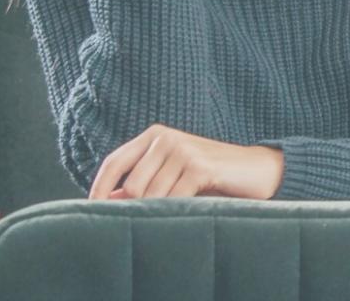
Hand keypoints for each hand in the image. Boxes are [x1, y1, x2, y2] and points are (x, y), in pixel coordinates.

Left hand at [91, 124, 283, 199]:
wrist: (256, 170)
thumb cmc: (210, 176)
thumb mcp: (170, 177)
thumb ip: (140, 185)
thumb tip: (106, 201)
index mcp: (154, 135)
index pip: (113, 162)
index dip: (100, 189)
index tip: (92, 212)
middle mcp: (166, 137)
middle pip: (133, 186)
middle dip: (140, 207)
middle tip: (157, 215)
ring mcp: (183, 150)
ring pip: (152, 195)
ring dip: (163, 210)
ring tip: (181, 208)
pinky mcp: (200, 166)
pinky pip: (173, 199)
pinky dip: (178, 210)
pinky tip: (192, 208)